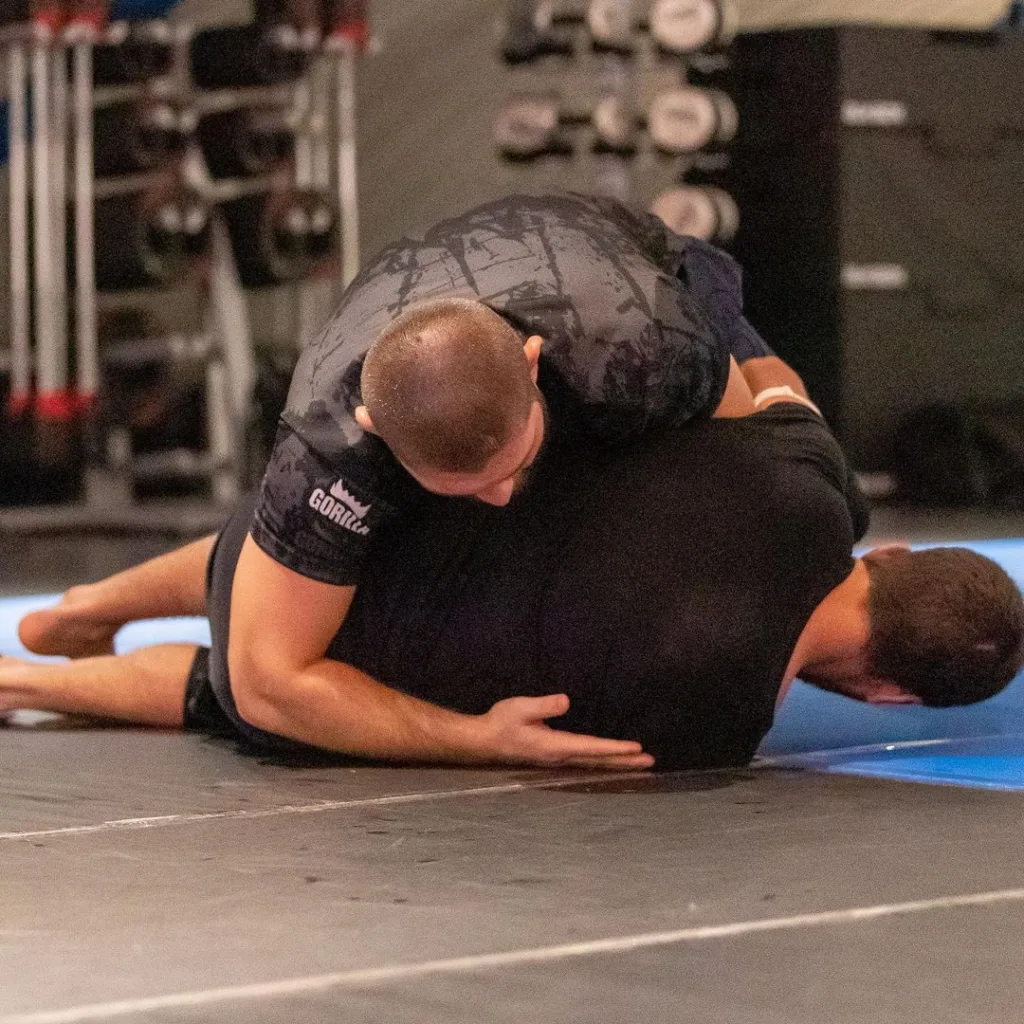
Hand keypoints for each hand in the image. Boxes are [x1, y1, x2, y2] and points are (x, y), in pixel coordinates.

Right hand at [476, 694, 653, 769]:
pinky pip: (586, 762)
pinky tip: (611, 761)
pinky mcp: (555, 757)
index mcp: (555, 745)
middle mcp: (560, 757)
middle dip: (624, 760)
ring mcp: (558, 760)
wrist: (484, 740)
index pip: (592, 747)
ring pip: (594, 763)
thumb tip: (566, 701)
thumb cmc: (501, 722)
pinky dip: (604, 761)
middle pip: (598, 760)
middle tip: (650, 761)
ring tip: (639, 763)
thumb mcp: (520, 708)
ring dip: (617, 763)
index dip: (615, 748)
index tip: (636, 749)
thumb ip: (543, 706)